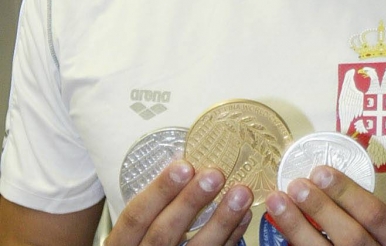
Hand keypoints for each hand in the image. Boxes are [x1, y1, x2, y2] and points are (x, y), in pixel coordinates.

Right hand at [105, 160, 253, 245]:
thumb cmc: (145, 244)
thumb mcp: (139, 230)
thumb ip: (157, 206)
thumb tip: (185, 165)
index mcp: (123, 243)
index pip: (135, 217)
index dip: (159, 191)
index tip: (183, 166)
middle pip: (164, 233)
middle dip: (190, 202)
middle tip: (215, 175)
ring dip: (222, 220)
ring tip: (241, 193)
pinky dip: (232, 236)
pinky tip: (244, 215)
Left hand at [265, 166, 385, 245]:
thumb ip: (372, 218)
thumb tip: (327, 182)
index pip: (377, 215)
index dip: (347, 193)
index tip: (321, 172)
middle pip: (352, 237)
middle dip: (321, 209)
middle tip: (296, 185)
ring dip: (298, 229)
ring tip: (278, 203)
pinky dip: (296, 245)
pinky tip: (282, 232)